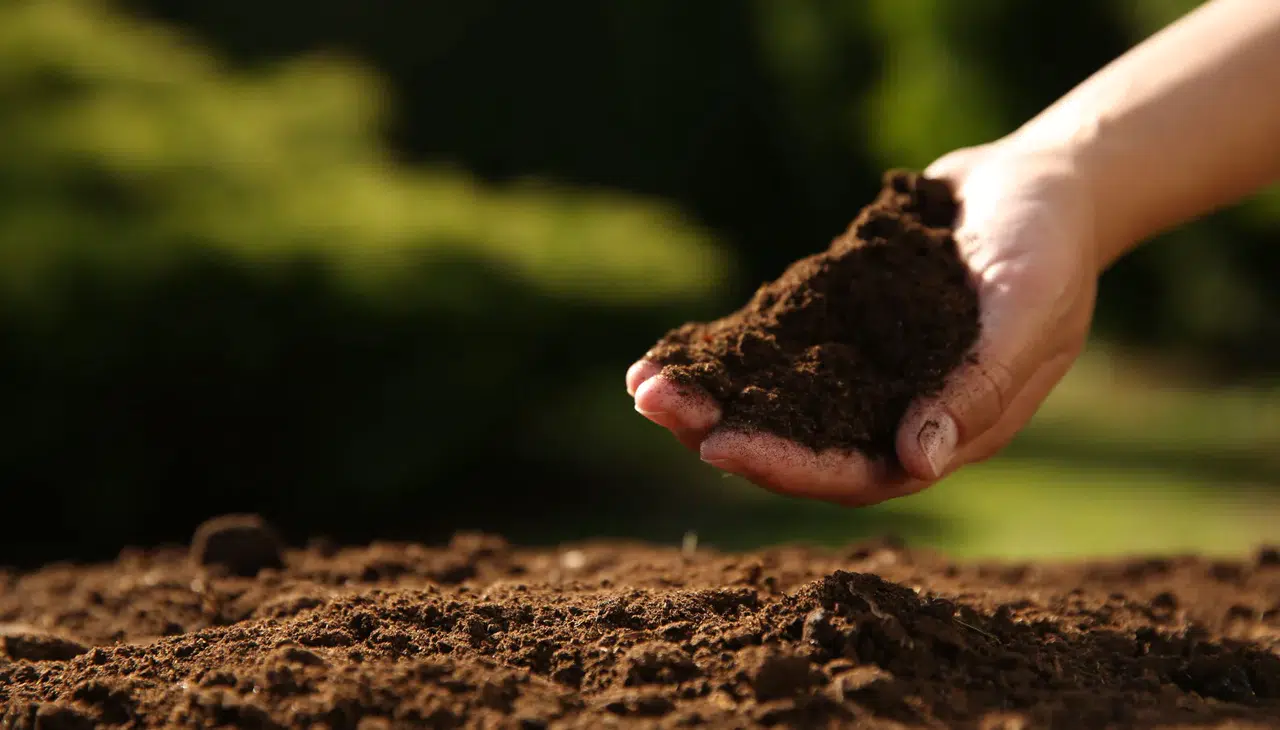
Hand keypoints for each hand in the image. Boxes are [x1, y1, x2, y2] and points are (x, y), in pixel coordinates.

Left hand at [626, 138, 1100, 504]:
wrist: (1037, 183)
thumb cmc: (1047, 248)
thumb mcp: (1028, 313)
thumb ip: (978, 387)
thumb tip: (916, 461)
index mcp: (945, 431)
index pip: (856, 471)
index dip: (787, 465)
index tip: (719, 445)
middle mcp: (894, 412)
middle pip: (800, 444)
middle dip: (725, 431)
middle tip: (654, 407)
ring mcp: (863, 372)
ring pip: (776, 403)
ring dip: (711, 398)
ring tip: (642, 384)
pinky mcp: (837, 329)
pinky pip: (774, 352)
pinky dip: (726, 354)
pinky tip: (672, 350)